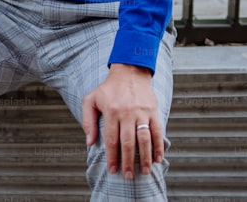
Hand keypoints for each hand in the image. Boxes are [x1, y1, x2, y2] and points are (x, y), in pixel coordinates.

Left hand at [81, 64, 162, 179]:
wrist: (129, 71)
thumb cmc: (108, 88)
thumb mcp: (91, 99)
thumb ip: (87, 121)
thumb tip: (89, 142)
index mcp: (111, 112)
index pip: (111, 140)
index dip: (112, 157)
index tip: (112, 170)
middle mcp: (127, 113)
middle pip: (128, 143)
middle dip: (128, 162)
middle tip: (127, 176)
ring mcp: (142, 112)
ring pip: (144, 139)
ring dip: (146, 158)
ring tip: (145, 172)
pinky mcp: (153, 111)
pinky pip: (157, 131)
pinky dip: (158, 146)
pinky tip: (158, 158)